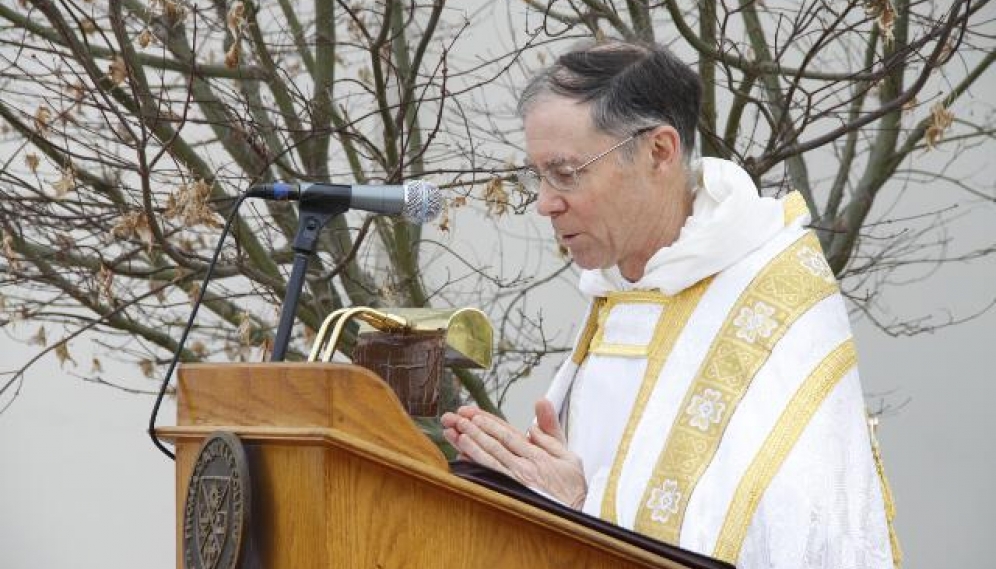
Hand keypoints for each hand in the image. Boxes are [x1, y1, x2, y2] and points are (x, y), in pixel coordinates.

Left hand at [441, 399, 586, 507]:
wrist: (577, 516)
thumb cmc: (571, 489)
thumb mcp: (569, 455)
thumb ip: (551, 432)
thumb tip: (538, 412)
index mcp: (536, 455)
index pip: (508, 433)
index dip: (489, 421)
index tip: (472, 412)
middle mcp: (524, 466)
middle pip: (494, 443)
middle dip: (473, 428)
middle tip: (456, 417)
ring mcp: (516, 481)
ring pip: (489, 458)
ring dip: (470, 444)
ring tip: (455, 432)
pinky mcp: (512, 495)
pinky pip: (489, 478)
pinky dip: (475, 467)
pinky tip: (461, 458)